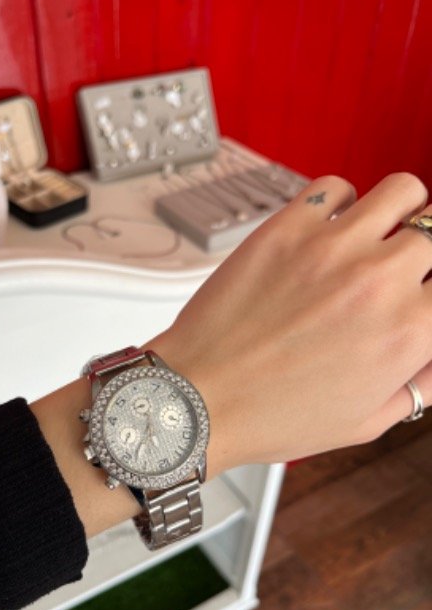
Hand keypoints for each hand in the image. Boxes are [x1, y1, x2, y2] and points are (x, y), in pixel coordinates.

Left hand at [148, 173, 431, 473]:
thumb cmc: (273, 416)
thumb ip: (418, 384)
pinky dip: (340, 203)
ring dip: (399, 212)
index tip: (418, 292)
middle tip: (399, 268)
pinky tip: (327, 229)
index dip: (430, 290)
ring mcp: (331, 247)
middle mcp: (378, 281)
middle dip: (422, 253)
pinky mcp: (285, 229)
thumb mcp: (365, 422)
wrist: (199, 398)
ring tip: (377, 233)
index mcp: (409, 332)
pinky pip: (334, 187)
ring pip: (402, 191)